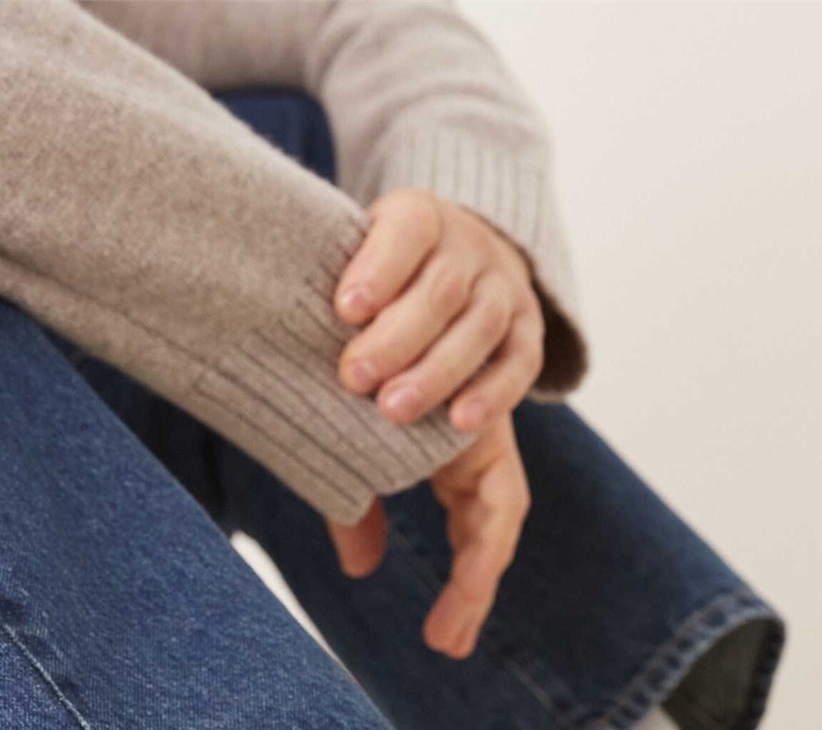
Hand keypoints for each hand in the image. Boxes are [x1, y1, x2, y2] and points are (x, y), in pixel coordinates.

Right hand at [330, 414, 529, 657]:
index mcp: (452, 461)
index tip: (443, 640)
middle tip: (450, 645)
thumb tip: (360, 571)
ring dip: (478, 580)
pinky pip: (500, 497)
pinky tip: (473, 582)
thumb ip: (357, 518)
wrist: (330, 320)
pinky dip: (488, 543)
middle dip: (471, 596)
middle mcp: (475, 451)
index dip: (462, 591)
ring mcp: (485, 435)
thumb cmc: (336, 390)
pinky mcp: (488, 423)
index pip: (471, 537)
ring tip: (453, 631)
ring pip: (499, 524)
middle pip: (487, 538)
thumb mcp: (347, 464)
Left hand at [334, 189, 544, 432]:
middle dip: (395, 338)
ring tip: (393, 410)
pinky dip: (492, 394)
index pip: (407, 230)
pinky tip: (460, 422)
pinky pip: (519, 363)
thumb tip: (292, 312)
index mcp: (422, 216)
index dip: (378, 269)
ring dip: (435, 373)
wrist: (463, 260)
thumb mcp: (363, 251)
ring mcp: (505, 287)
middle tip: (354, 378)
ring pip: (478, 327)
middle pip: (440, 291)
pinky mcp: (529, 330)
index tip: (345, 309)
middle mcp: (471, 247)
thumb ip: (344, 280)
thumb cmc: (389, 271)